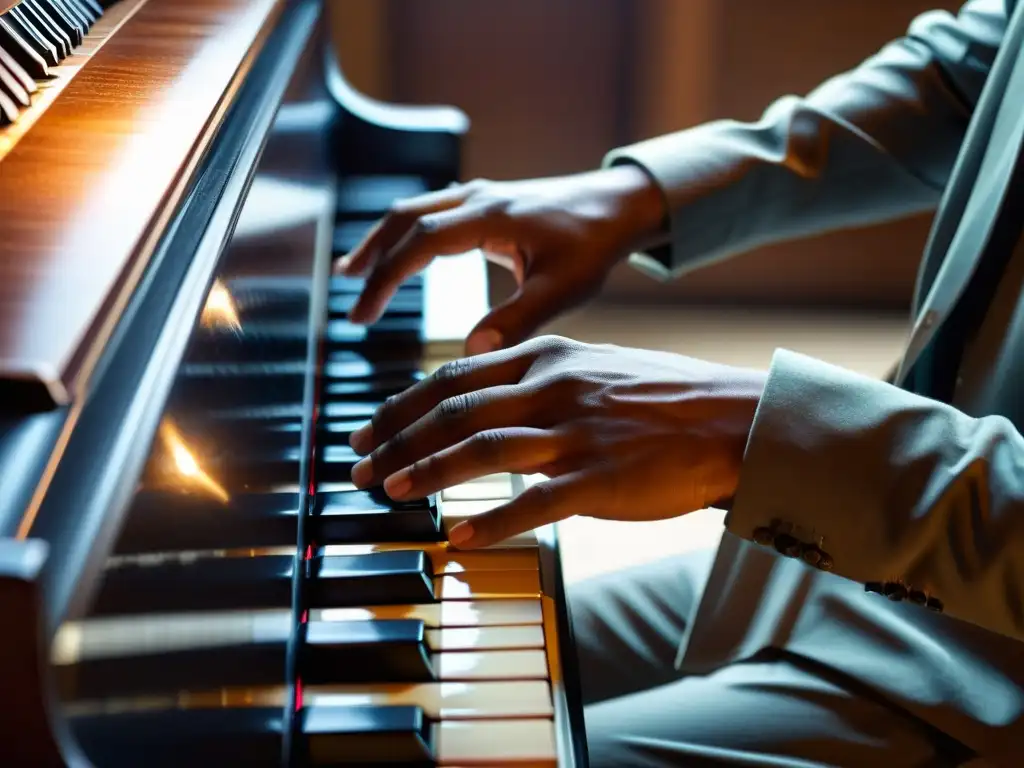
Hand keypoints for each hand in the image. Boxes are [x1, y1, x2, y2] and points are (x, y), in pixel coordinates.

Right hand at [337, 166, 666, 354]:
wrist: (619, 205)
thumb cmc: (594, 246)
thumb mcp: (561, 289)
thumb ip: (517, 319)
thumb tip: (472, 352)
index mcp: (491, 217)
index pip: (419, 243)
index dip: (385, 278)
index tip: (362, 314)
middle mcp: (477, 199)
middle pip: (404, 219)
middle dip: (372, 257)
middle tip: (347, 294)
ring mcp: (479, 196)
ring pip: (414, 212)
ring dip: (382, 240)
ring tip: (353, 272)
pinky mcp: (485, 202)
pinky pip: (432, 213)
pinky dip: (406, 234)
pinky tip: (399, 255)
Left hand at [347, 335, 766, 548]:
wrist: (731, 419)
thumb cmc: (661, 396)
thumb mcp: (593, 365)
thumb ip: (537, 375)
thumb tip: (482, 394)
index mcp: (547, 357)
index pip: (453, 377)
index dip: (401, 406)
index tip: (368, 429)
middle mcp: (553, 387)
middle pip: (454, 412)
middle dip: (396, 441)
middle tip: (358, 466)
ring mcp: (576, 433)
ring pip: (481, 450)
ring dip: (426, 473)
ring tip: (389, 493)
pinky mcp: (600, 478)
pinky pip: (533, 502)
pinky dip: (489, 520)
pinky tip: (458, 536)